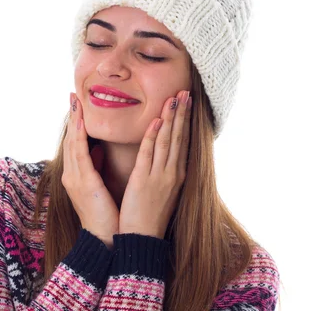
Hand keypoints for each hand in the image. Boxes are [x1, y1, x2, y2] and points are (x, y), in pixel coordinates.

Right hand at [61, 92, 118, 248]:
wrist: (105, 239)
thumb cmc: (106, 215)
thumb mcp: (99, 186)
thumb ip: (96, 167)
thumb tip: (98, 150)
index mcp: (77, 176)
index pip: (75, 144)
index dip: (75, 123)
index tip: (77, 105)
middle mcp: (72, 175)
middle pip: (70, 140)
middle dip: (72, 117)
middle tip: (72, 96)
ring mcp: (75, 179)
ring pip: (73, 143)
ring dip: (75, 121)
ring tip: (76, 102)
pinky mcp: (84, 183)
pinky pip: (81, 154)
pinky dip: (80, 136)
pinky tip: (82, 122)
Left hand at [118, 90, 191, 238]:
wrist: (143, 239)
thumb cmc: (151, 217)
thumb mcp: (165, 192)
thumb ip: (166, 173)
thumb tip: (165, 157)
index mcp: (178, 175)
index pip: (182, 142)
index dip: (185, 121)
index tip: (187, 102)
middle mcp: (173, 173)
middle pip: (178, 137)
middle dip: (182, 113)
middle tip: (185, 91)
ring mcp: (160, 176)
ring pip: (167, 141)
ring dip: (171, 118)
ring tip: (174, 98)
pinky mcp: (144, 181)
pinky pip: (149, 154)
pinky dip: (153, 136)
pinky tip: (157, 120)